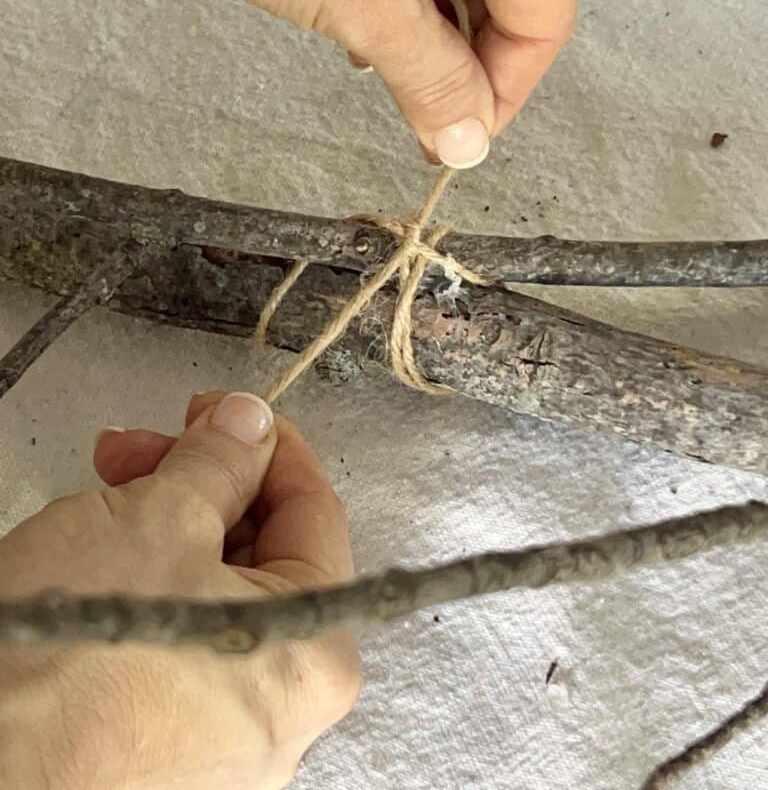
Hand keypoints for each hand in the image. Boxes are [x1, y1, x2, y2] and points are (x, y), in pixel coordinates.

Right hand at [0, 392, 359, 789]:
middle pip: (263, 553)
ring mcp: (228, 741)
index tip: (225, 415)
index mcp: (316, 656)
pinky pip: (186, 642)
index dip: (267, 446)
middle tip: (145, 448)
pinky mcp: (170, 751)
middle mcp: (286, 713)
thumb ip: (222, 459)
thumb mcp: (158, 517)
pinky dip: (157, 586)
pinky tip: (107, 550)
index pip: (315, 512)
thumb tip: (251, 422)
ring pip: (219, 593)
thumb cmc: (71, 654)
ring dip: (170, 524)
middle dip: (204, 483)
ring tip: (108, 489)